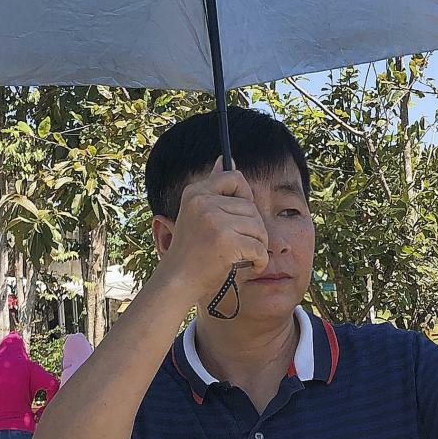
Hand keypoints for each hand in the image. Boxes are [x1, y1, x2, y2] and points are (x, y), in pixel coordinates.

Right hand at [160, 159, 269, 296]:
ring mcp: (213, 220)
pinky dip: (260, 260)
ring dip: (258, 245)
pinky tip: (252, 266)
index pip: (235, 178)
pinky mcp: (225, 240)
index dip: (246, 197)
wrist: (177, 281)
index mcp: (196, 192)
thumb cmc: (191, 251)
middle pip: (251, 206)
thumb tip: (226, 158)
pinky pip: (258, 247)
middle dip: (254, 228)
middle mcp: (203, 202)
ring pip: (258, 226)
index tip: (241, 216)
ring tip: (246, 256)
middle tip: (244, 245)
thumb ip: (214, 188)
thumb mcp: (197, 214)